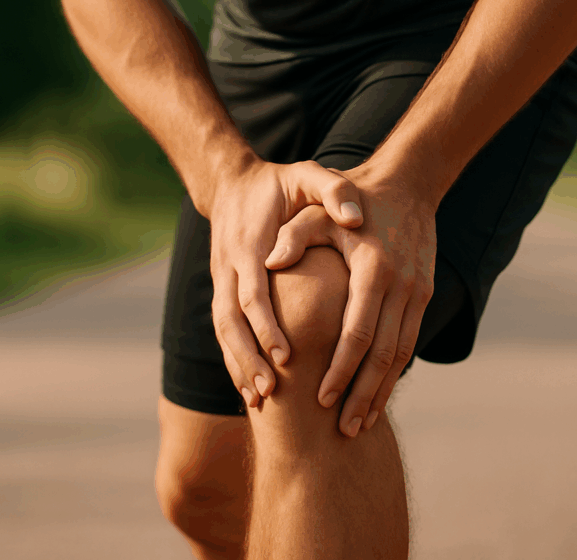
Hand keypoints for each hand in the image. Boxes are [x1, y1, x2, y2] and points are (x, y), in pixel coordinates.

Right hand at [209, 159, 363, 408]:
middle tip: (270, 391)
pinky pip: (224, 331)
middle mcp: (228, 266)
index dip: (266, 326)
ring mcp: (220, 280)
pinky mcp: (222, 290)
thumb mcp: (308, 176)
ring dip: (238, 365)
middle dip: (247, 358)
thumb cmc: (281, 184)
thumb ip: (332, 190)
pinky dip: (234, 360)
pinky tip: (249, 388)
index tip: (287, 356)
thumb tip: (356, 216)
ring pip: (222, 331)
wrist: (232, 183)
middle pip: (229, 321)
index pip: (252, 292)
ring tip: (260, 399)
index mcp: (249, 243)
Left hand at [264, 164, 436, 436]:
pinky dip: (394, 373)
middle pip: (383, 356)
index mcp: (373, 270)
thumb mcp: (317, 209)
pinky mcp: (424, 296)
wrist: (408, 184)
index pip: (357, 333)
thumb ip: (293, 235)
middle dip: (362, 395)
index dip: (340, 370)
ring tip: (361, 424)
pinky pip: (409, 343)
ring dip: (382, 392)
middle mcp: (401, 287)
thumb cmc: (352, 199)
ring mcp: (417, 293)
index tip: (321, 398)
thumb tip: (268, 263)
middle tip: (344, 430)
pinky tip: (378, 394)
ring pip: (401, 356)